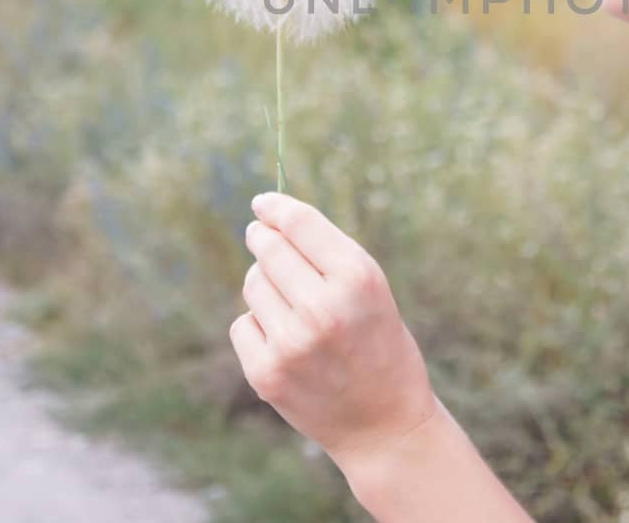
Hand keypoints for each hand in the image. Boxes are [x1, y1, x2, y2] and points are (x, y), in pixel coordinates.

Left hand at [229, 191, 438, 467]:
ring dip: (265, 285)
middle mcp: (323, 307)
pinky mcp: (266, 372)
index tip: (262, 203)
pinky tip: (286, 342)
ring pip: (253, 284)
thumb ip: (326, 255)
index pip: (300, 224)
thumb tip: (267, 220)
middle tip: (260, 236)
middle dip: (262, 238)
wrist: (384, 425)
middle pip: (269, 249)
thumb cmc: (380, 345)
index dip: (275, 207)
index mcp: (358, 278)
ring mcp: (291, 342)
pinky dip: (259, 325)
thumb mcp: (371, 290)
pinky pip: (244, 323)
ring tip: (294, 307)